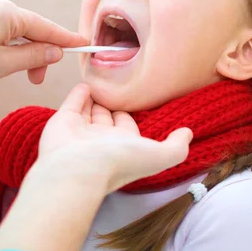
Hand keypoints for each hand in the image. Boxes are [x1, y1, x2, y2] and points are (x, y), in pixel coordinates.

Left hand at [0, 0, 86, 91]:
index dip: (65, 39)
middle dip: (38, 53)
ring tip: (22, 75)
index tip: (83, 45)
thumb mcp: (5, 64)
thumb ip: (34, 55)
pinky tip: (7, 63)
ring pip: (16, 32)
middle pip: (30, 29)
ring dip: (24, 53)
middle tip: (37, 79)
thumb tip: (55, 51)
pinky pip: (2, 31)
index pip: (44, 26)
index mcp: (6, 12)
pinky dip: (10, 47)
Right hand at [38, 84, 192, 193]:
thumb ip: (176, 146)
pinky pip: (73, 103)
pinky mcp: (63, 121)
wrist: (77, 168)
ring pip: (90, 110)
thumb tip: (188, 134)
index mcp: (123, 146)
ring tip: (101, 82)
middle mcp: (101, 140)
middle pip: (108, 118)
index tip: (137, 98)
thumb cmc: (118, 163)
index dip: (133, 112)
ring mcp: (81, 130)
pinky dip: (79, 93)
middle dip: (113, 104)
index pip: (128, 125)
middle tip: (117, 86)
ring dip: (96, 98)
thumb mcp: (157, 155)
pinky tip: (87, 83)